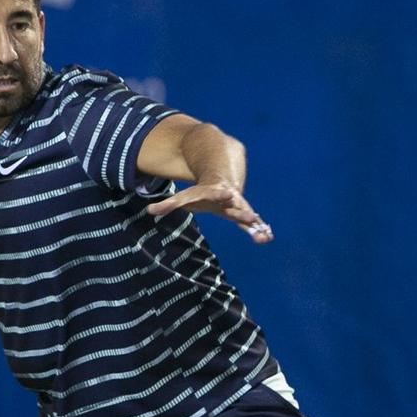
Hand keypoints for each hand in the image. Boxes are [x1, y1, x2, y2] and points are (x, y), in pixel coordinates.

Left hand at [147, 181, 272, 243]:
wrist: (223, 178)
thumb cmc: (202, 192)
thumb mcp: (186, 197)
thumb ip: (168, 204)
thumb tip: (149, 211)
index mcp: (211, 191)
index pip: (208, 194)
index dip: (218, 195)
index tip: (227, 194)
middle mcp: (227, 197)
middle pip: (234, 204)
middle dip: (241, 211)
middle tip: (251, 216)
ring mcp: (237, 205)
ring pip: (246, 214)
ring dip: (254, 225)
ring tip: (264, 236)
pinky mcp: (243, 213)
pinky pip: (252, 223)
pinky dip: (259, 230)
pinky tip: (267, 238)